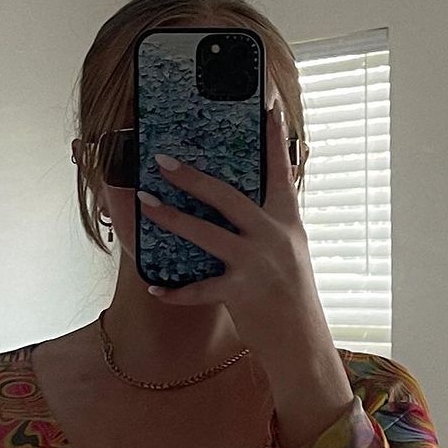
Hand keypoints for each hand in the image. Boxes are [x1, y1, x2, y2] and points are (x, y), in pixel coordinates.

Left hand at [138, 100, 324, 358]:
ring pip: (207, 234)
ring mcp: (256, 265)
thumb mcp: (290, 252)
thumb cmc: (292, 296)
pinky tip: (154, 287)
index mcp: (287, 222)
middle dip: (193, 177)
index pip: (281, 172)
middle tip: (164, 160)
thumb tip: (246, 203)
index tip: (268, 105)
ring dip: (172, 217)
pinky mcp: (241, 294)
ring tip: (146, 201)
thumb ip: (270, 225)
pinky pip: (199, 289)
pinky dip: (174, 291)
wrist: (302, 342)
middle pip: (228, 197)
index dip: (275, 137)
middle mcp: (273, 238)